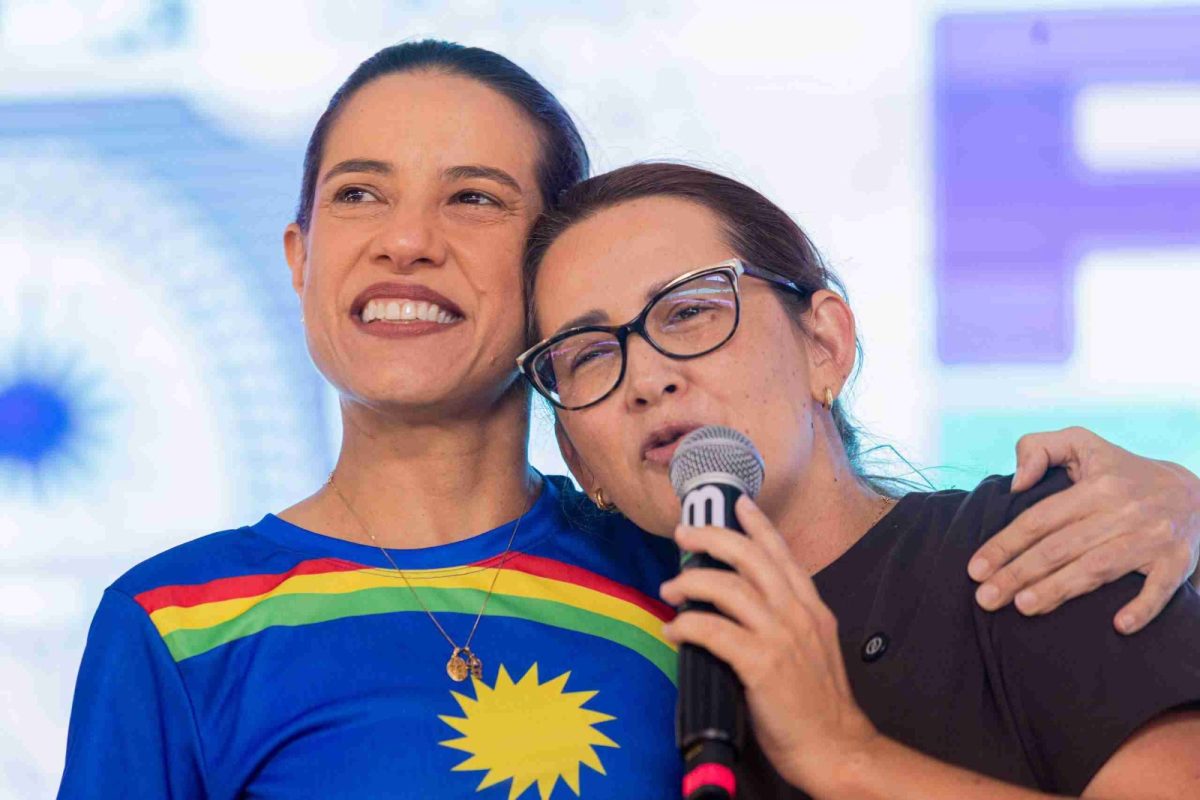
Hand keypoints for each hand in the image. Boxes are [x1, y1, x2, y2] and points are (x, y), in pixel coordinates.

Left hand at [659, 496, 877, 791]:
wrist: (836, 746)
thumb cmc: (818, 704)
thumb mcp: (815, 647)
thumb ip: (786, 620)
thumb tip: (745, 603)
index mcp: (812, 608)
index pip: (782, 553)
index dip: (758, 525)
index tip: (738, 503)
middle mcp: (797, 614)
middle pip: (750, 557)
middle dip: (712, 538)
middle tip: (684, 533)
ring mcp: (781, 637)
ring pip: (728, 588)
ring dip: (691, 582)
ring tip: (670, 588)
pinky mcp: (762, 664)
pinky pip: (714, 631)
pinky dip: (687, 626)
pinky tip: (673, 630)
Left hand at [968, 427, 1199, 633]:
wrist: (1195, 494)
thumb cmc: (1123, 471)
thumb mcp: (1083, 444)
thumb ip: (1039, 448)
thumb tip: (1015, 483)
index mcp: (1096, 486)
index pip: (1039, 519)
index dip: (1005, 544)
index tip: (975, 568)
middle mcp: (1123, 511)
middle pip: (1060, 548)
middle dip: (1018, 574)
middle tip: (986, 598)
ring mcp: (1152, 538)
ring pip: (1097, 568)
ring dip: (1060, 590)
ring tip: (1023, 607)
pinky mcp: (1177, 561)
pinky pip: (1159, 588)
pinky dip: (1142, 607)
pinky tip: (1118, 625)